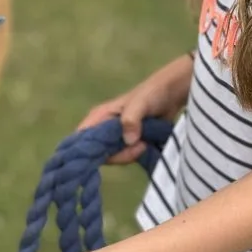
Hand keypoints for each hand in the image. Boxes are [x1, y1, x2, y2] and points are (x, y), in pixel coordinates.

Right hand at [76, 55, 192, 164]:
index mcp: (98, 116)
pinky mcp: (126, 144)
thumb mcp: (140, 103)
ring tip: (144, 142)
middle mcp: (102, 128)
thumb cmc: (151, 94)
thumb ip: (131, 119)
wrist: (170, 95)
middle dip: (117, 155)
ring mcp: (114, 138)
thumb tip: (128, 141)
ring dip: (129, 155)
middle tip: (138, 145)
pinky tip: (146, 145)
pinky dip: (134, 155)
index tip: (107, 154)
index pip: (81, 138)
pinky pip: (124, 157)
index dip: (85, 150)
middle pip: (97, 153)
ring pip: (112, 157)